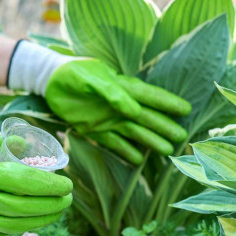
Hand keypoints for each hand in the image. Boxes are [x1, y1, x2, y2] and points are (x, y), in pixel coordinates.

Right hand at [0, 127, 72, 235]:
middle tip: (67, 199)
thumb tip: (24, 145)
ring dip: (40, 220)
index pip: (27, 183)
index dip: (51, 185)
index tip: (67, 185)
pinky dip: (18, 228)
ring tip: (55, 212)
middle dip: (52, 204)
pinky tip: (29, 222)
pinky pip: (0, 234)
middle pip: (27, 207)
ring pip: (17, 224)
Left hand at [8, 41, 191, 164]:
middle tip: (181, 137)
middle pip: (146, 117)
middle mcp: (119, 105)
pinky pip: (114, 143)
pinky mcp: (95, 130)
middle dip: (164, 126)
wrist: (49, 82)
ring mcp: (109, 119)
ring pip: (134, 132)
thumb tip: (133, 110)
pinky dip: (126, 151)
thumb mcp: (90, 79)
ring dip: (150, 141)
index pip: (149, 96)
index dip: (167, 103)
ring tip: (167, 151)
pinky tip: (138, 161)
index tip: (185, 110)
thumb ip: (111, 92)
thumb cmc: (72, 74)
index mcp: (121, 88)